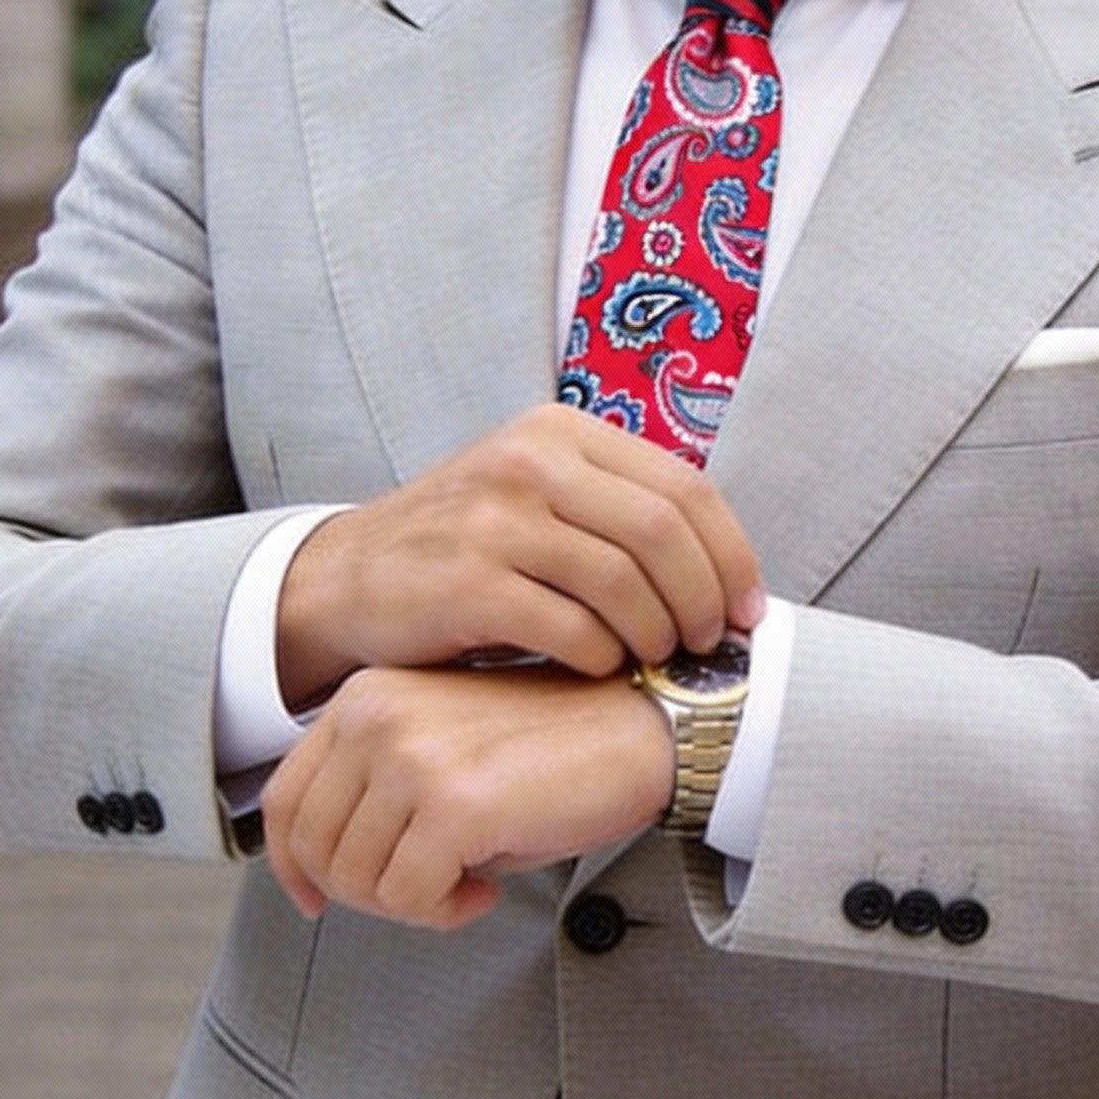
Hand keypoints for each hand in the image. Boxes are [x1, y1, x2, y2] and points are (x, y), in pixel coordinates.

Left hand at [261, 664, 673, 929]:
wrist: (643, 729)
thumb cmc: (556, 751)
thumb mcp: (448, 755)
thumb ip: (382, 795)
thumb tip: (327, 875)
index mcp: (368, 697)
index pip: (286, 798)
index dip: (292, 865)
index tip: (317, 900)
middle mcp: (376, 717)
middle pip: (315, 849)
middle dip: (366, 895)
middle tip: (428, 892)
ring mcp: (411, 757)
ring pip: (357, 881)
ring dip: (410, 904)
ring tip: (466, 881)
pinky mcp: (453, 802)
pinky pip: (410, 897)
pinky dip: (445, 912)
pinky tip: (487, 887)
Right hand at [276, 404, 763, 709]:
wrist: (350, 579)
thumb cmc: (466, 547)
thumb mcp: (538, 494)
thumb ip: (618, 507)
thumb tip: (723, 565)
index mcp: (560, 431)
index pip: (684, 487)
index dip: (731, 555)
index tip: (748, 607)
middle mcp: (528, 461)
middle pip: (662, 531)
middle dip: (703, 599)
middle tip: (710, 643)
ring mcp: (494, 518)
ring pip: (624, 582)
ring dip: (657, 635)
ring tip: (658, 658)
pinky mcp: (468, 582)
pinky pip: (572, 629)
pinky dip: (601, 658)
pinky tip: (598, 667)